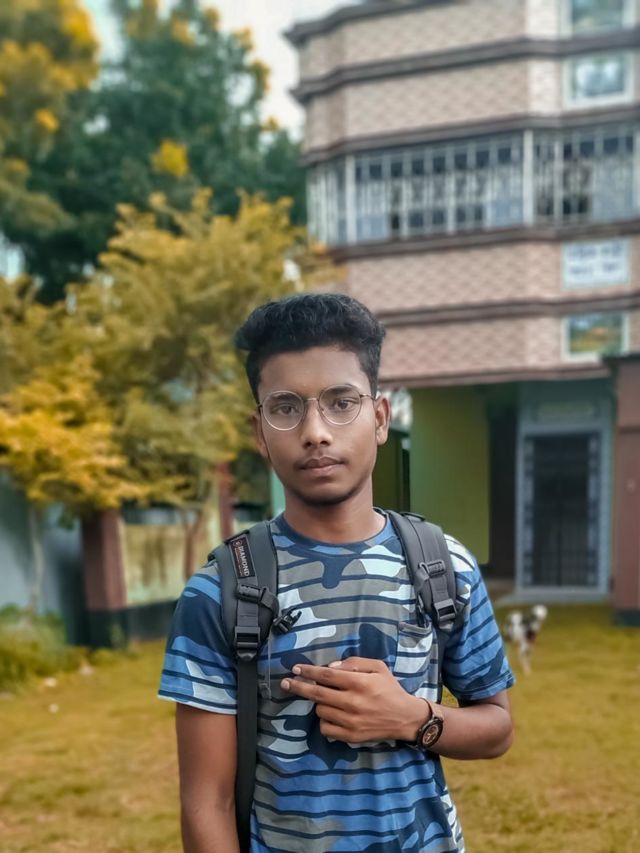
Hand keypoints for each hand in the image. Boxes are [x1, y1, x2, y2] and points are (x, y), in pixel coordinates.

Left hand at [281, 657, 428, 743]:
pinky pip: (325, 728)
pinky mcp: (350, 736)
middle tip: (286, 683)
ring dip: (319, 703)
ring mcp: (351, 721)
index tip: (296, 669)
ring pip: (320, 711)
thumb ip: (355, 662)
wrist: (405, 718)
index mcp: (359, 683)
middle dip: (298, 687)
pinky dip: (324, 721)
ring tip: (329, 699)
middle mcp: (353, 702)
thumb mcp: (378, 667)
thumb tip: (331, 666)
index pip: (326, 676)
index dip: (308, 671)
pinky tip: (332, 714)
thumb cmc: (390, 689)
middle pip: (317, 694)